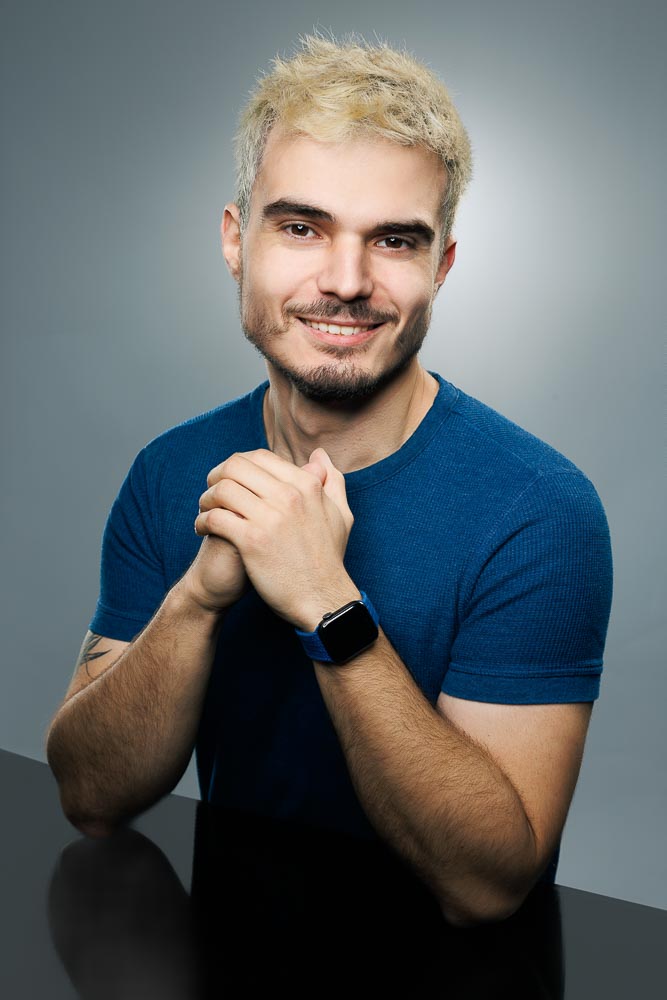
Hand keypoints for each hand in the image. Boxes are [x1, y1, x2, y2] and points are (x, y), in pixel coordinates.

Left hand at [194, 448, 357, 628]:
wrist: (323, 599)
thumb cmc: (329, 560)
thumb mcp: (340, 515)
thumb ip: (331, 481)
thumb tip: (319, 456)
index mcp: (305, 485)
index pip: (260, 457)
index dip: (238, 466)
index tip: (230, 480)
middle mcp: (288, 496)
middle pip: (235, 466)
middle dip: (216, 476)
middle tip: (211, 493)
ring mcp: (269, 517)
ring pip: (221, 489)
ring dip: (206, 499)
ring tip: (205, 512)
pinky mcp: (252, 541)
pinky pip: (215, 517)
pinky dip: (202, 521)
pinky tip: (202, 530)